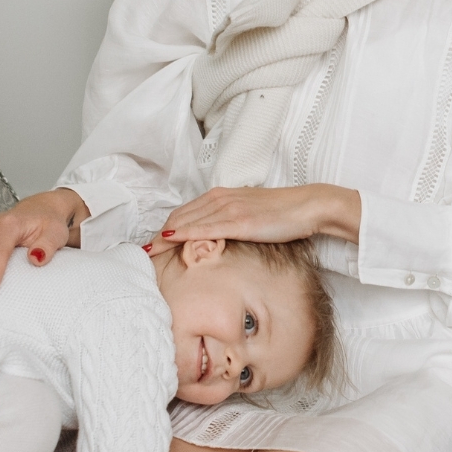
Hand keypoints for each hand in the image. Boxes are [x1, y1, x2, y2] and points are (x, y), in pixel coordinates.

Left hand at [154, 184, 360, 248]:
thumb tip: (217, 238)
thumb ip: (230, 222)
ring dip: (163, 238)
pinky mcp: (239, 221)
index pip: (183, 214)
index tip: (152, 246)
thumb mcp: (250, 215)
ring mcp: (229, 209)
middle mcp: (220, 199)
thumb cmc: (283, 214)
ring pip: (186, 222)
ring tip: (147, 253)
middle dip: (158, 236)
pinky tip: (168, 241)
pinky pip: (204, 228)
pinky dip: (183, 235)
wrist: (308, 206)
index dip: (164, 230)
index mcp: (221, 197)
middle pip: (178, 218)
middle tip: (142, 254)